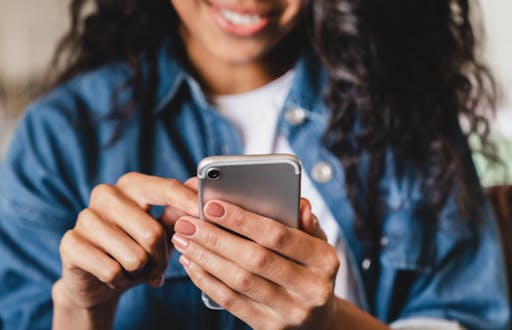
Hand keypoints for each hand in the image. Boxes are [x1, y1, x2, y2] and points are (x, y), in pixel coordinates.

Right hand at [54, 173, 197, 309]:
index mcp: (132, 184)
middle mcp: (106, 194)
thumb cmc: (136, 248)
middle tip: (158, 267)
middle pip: (152, 232)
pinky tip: (116, 276)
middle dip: (161, 258)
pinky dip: (121, 281)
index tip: (205, 214)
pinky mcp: (70, 243)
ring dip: (140, 272)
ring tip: (134, 270)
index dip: (188, 203)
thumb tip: (199, 187)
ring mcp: (85, 217)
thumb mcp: (162, 230)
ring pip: (134, 256)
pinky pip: (112, 270)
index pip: (165, 188)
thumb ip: (179, 211)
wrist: (97, 278)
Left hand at [172, 198, 340, 328]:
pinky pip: (232, 302)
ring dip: (206, 258)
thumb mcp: (317, 244)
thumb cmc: (310, 270)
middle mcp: (312, 288)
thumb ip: (305, 222)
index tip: (211, 206)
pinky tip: (192, 264)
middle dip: (215, 238)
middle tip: (187, 223)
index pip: (279, 235)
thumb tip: (298, 203)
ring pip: (240, 281)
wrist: (318, 320)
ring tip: (184, 240)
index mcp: (324, 260)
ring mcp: (291, 312)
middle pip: (255, 259)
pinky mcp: (270, 328)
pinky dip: (207, 281)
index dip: (242, 220)